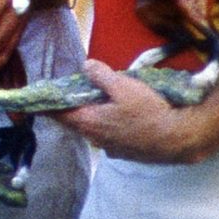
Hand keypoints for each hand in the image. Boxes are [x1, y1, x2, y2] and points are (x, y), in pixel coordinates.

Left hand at [58, 59, 213, 163]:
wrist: (180, 139)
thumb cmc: (150, 112)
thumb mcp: (124, 86)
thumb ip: (101, 76)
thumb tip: (85, 66)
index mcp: (89, 122)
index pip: (58, 114)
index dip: (48, 105)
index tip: (38, 100)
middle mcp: (95, 139)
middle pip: (75, 122)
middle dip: (70, 110)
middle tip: (70, 96)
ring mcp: (110, 148)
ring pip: (93, 130)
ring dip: (92, 117)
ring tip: (97, 103)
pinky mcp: (125, 152)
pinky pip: (109, 136)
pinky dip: (108, 125)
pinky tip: (119, 118)